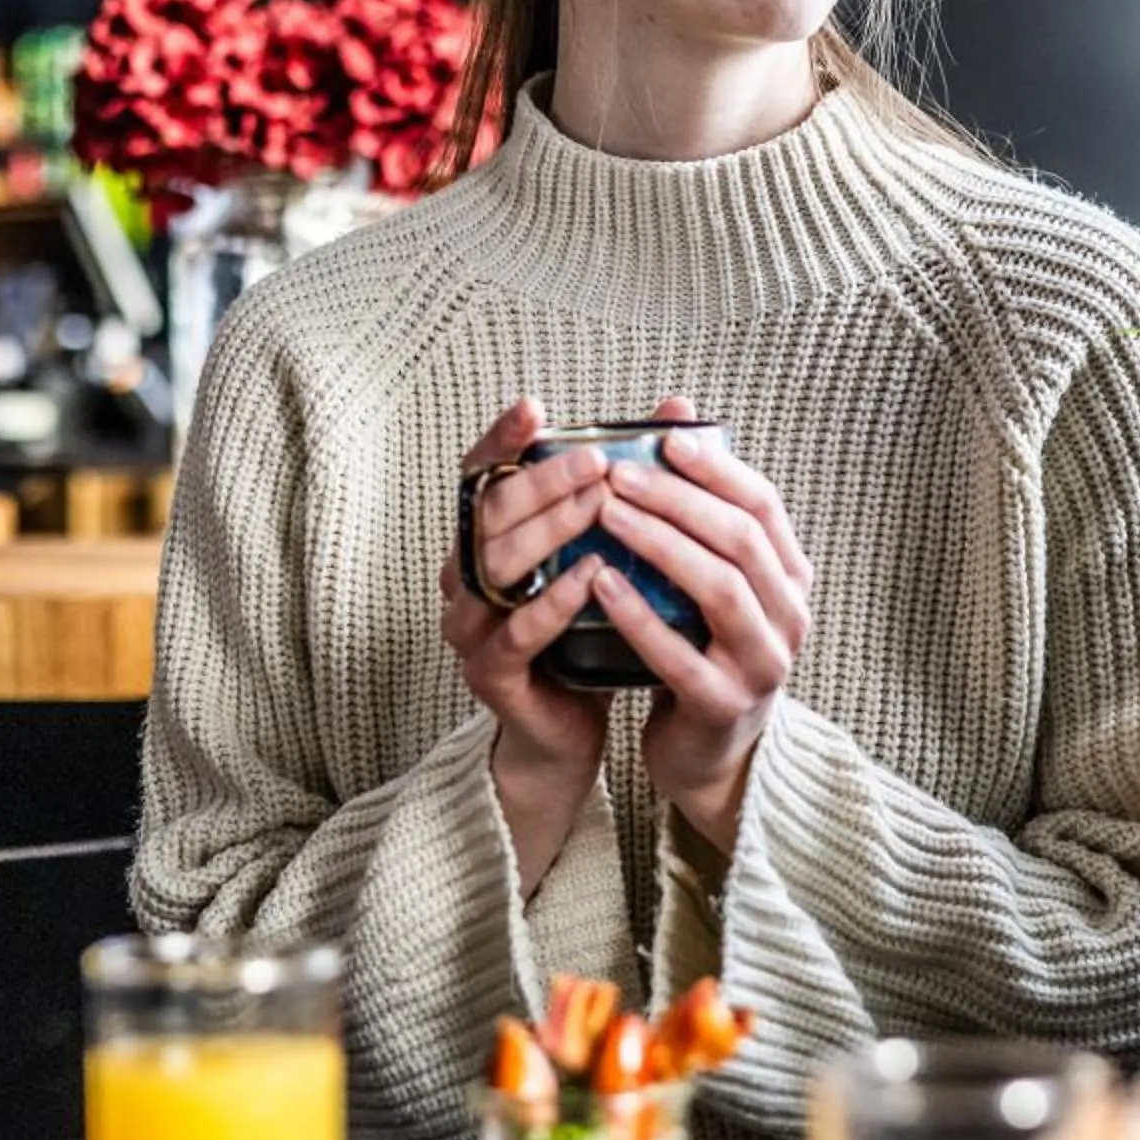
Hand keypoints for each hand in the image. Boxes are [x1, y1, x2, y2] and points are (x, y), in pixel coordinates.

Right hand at [441, 397, 613, 890]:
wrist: (569, 730)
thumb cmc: (586, 632)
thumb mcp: (601, 554)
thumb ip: (620, 494)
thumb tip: (674, 417)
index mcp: (483, 540)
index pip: (479, 476)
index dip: (500, 440)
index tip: (535, 409)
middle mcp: (464, 576)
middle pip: (488, 512)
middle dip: (543, 480)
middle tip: (597, 459)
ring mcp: (470, 625)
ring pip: (494, 565)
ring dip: (550, 529)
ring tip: (601, 503)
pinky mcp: (490, 674)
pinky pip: (517, 631)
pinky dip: (554, 599)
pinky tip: (592, 574)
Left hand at [587, 398, 814, 853]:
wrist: (710, 753)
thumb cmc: (704, 648)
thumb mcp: (708, 579)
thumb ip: (697, 505)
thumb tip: (675, 409)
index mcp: (790, 577)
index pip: (763, 505)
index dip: (717, 467)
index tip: (665, 437)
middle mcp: (789, 616)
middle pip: (740, 539)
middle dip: (678, 498)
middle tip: (619, 472)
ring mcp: (761, 664)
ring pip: (719, 588)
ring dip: (660, 543)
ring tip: (608, 512)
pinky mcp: (722, 706)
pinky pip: (679, 654)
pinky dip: (639, 615)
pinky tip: (600, 583)